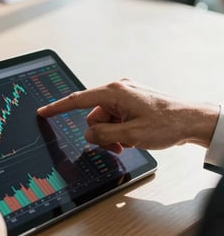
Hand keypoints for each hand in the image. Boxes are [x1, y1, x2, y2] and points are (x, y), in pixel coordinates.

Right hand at [37, 79, 218, 152]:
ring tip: (127, 142)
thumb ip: (103, 135)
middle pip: (93, 115)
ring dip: (111, 133)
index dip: (58, 107)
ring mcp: (126, 95)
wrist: (192, 120)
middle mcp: (118, 90)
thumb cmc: (167, 123)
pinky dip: (118, 129)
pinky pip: (116, 117)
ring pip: (104, 119)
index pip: (78, 100)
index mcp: (114, 92)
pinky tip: (130, 137)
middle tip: (116, 145)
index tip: (44, 111)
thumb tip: (88, 135)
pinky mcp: (132, 102)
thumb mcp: (130, 134)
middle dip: (100, 133)